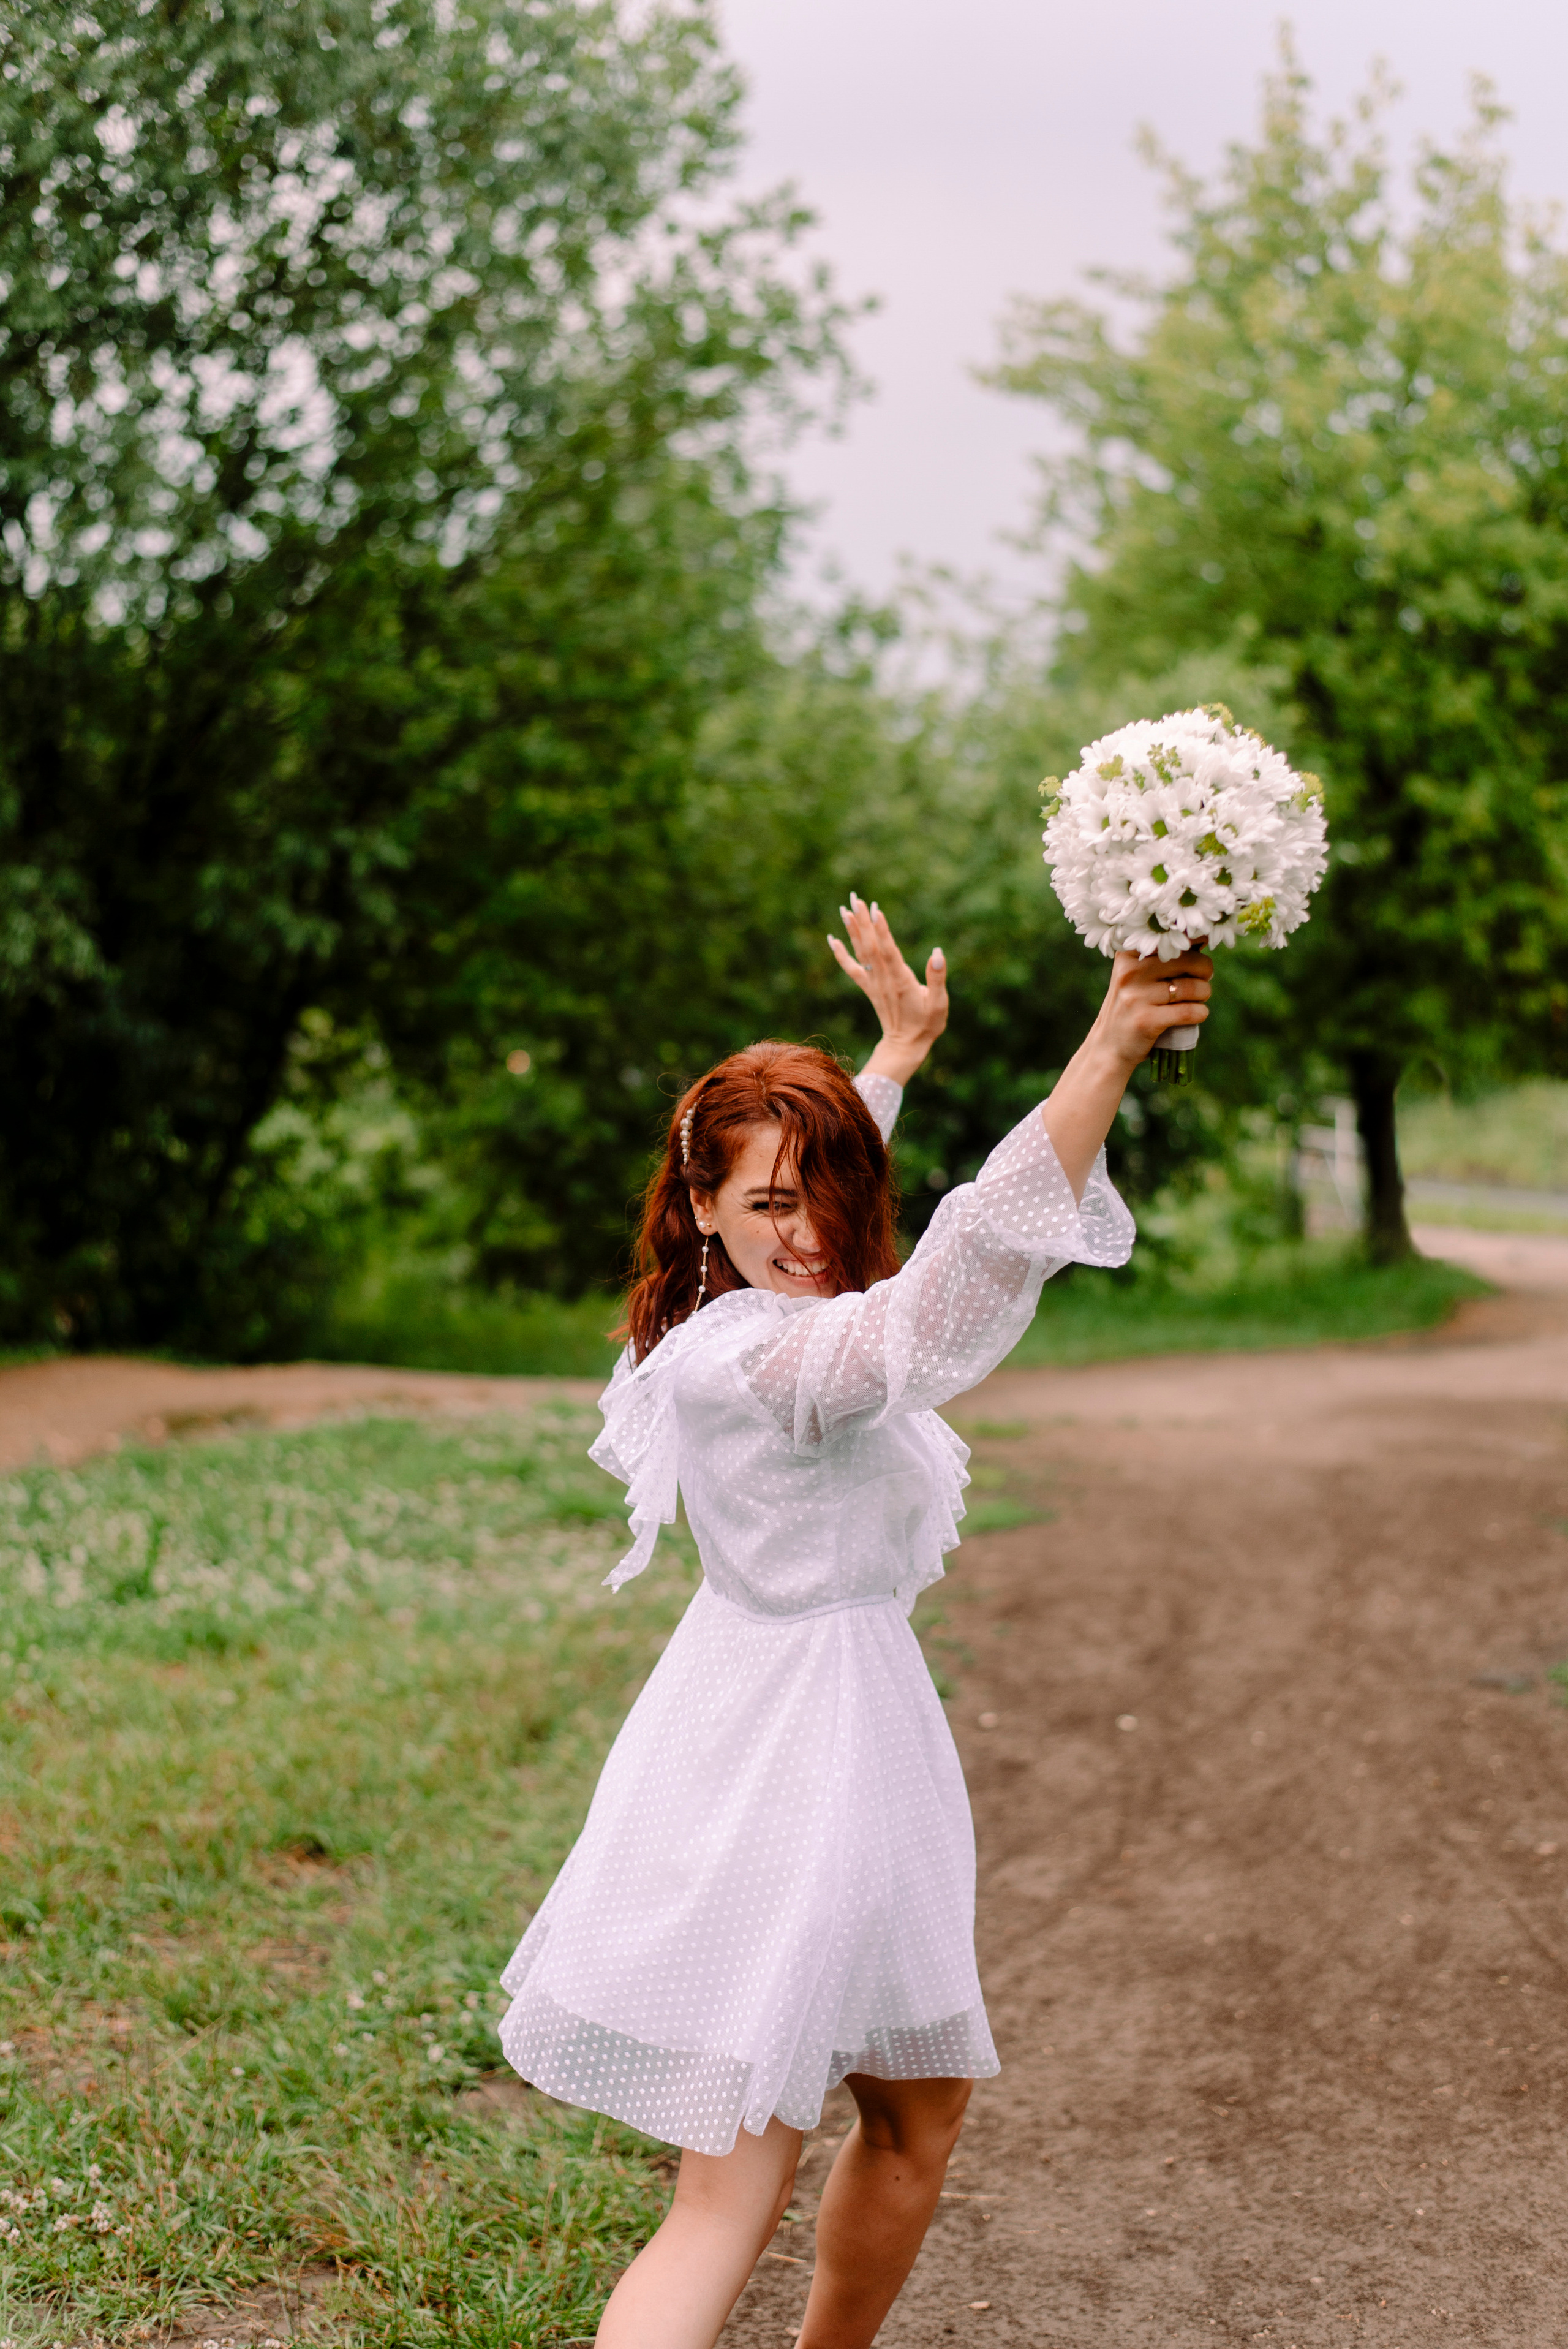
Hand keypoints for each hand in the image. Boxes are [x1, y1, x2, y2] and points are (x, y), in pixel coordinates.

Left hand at [826, 893, 948, 1086]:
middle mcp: (884, 979)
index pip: (888, 951)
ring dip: (852, 930)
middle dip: (863, 921)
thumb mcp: (939, 1004)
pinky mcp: (869, 988)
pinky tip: (833, 939)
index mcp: (901, 981)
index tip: (875, 910)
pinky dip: (841, 953)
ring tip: (845, 908)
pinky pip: (852, 968)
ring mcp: (874, 983)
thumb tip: (937, 953)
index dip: (881, 931)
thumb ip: (937, 978)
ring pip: (861, 952)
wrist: (905, 1046)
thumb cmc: (927, 1025)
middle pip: (870, 946)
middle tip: (855, 898)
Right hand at [1039, 946, 1213, 1201]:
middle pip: (1189, 960)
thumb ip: (1160, 958)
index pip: (1171, 938)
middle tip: (1203, 979)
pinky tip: (1196, 1015)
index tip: (1203, 943)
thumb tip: (1201, 938)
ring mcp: (1137, 997)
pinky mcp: (1148, 1021)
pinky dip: (1200, 1013)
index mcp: (1129, 956)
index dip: (1194, 939)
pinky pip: (1191, 1011)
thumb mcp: (1135, 978)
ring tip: (1197, 1000)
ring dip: (1204, 994)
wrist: (1108, 1049)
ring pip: (1194, 987)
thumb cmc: (1131, 1008)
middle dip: (1205, 970)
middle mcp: (1131, 973)